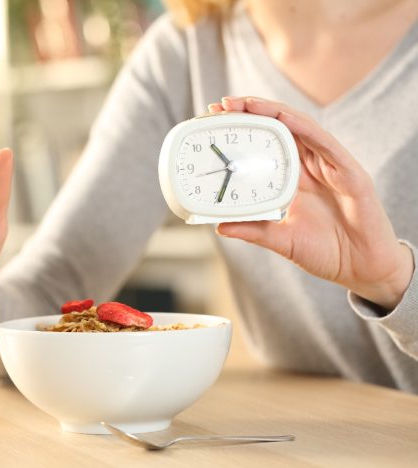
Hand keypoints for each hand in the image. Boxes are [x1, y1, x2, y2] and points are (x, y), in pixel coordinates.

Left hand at [208, 96, 412, 309]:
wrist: (362, 269)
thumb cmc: (327, 252)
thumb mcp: (281, 240)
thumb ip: (253, 230)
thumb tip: (219, 226)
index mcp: (295, 178)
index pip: (267, 144)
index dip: (244, 129)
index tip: (215, 120)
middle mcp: (312, 166)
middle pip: (280, 128)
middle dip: (252, 112)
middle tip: (222, 104)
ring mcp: (331, 166)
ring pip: (300, 127)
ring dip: (273, 112)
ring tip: (246, 104)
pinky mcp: (350, 173)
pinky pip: (325, 143)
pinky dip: (304, 127)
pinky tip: (284, 117)